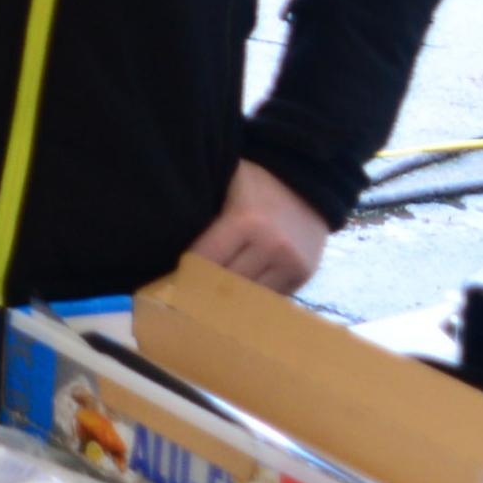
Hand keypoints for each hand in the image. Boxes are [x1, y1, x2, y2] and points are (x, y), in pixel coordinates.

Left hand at [185, 159, 328, 293]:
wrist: (309, 181)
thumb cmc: (257, 183)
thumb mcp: (227, 188)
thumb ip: (207, 220)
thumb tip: (175, 253)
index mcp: (246, 222)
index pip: (206, 261)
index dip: (187, 272)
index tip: (172, 281)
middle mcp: (272, 246)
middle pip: (226, 284)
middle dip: (205, 291)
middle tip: (188, 297)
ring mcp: (291, 263)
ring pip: (249, 297)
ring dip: (231, 299)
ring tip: (213, 301)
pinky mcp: (304, 274)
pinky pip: (270, 297)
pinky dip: (254, 298)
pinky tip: (240, 296)